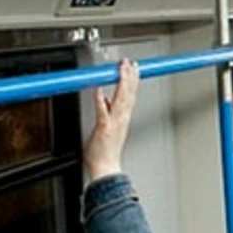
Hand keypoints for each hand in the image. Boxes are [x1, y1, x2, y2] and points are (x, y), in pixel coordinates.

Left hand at [84, 59, 139, 180]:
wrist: (105, 169)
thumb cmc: (105, 152)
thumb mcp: (108, 128)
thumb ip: (107, 112)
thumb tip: (105, 100)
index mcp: (122, 118)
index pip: (130, 95)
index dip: (132, 80)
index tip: (133, 68)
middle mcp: (121, 119)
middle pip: (129, 94)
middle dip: (130, 77)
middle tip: (131, 63)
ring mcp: (113, 123)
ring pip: (121, 99)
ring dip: (122, 84)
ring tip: (122, 70)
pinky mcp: (104, 129)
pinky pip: (103, 112)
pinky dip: (101, 101)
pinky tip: (100, 90)